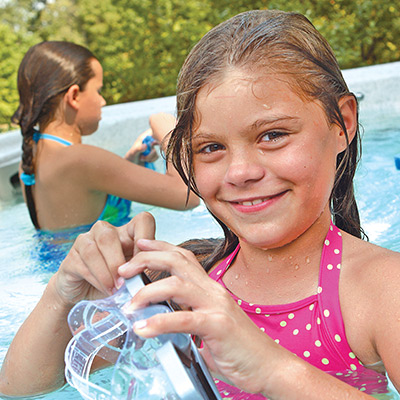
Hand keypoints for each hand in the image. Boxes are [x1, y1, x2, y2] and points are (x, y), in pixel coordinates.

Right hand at [53, 212, 155, 306]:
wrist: (85, 294)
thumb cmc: (116, 282)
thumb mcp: (135, 274)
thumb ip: (144, 268)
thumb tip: (155, 270)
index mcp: (126, 231)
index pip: (142, 220)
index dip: (146, 237)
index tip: (146, 261)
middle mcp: (104, 230)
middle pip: (110, 236)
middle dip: (118, 262)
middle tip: (126, 282)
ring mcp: (85, 241)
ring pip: (94, 249)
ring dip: (107, 272)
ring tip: (116, 289)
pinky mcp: (71, 257)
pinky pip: (82, 263)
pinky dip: (97, 279)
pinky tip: (105, 289)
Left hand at [117, 239, 279, 394]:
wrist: (269, 366)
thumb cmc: (237, 347)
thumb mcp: (208, 325)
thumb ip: (186, 317)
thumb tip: (159, 321)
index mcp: (210, 288)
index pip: (184, 257)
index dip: (161, 247)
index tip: (140, 244)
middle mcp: (213, 290)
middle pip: (177, 261)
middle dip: (147, 259)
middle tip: (123, 269)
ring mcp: (217, 306)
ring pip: (177, 284)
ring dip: (148, 291)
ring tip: (129, 304)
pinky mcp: (218, 325)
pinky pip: (184, 319)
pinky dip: (159, 323)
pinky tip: (142, 329)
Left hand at [124, 129, 158, 163]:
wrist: (130, 165)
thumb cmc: (130, 157)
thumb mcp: (133, 152)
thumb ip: (139, 148)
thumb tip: (146, 146)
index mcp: (143, 138)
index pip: (152, 131)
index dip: (157, 134)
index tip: (154, 142)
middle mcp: (148, 142)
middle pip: (157, 142)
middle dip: (153, 150)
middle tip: (149, 152)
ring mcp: (150, 148)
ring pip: (156, 151)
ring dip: (150, 157)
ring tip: (142, 159)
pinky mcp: (152, 155)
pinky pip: (157, 156)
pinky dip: (152, 160)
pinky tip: (146, 161)